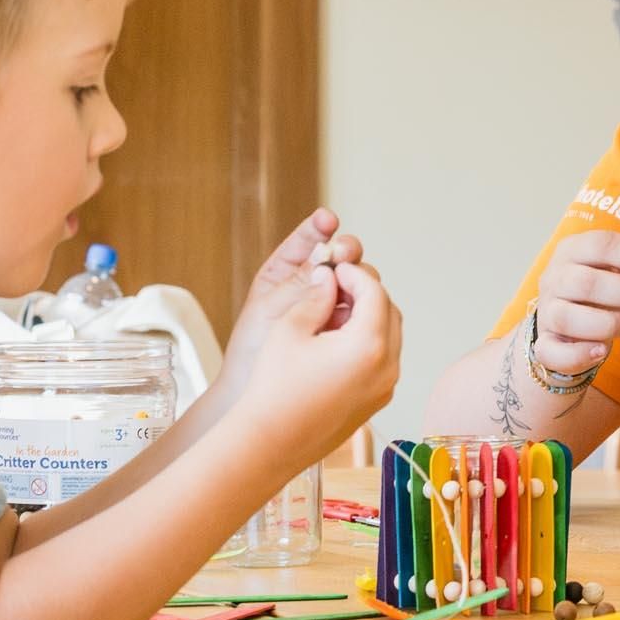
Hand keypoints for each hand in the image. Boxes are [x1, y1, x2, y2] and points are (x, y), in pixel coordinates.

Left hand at [222, 209, 365, 389]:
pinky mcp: (350, 331)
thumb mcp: (271, 310)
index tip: (327, 220)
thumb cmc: (253, 353)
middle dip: (346, 251)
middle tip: (344, 252)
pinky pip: (365, 312)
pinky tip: (363, 305)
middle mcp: (314, 285)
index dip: (320, 227)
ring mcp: (336, 307)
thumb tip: (329, 258)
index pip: (310, 240)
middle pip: (342, 257)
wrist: (261, 400)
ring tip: (352, 280)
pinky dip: (366, 306)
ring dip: (358, 278)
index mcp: (287, 272)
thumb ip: (299, 284)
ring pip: (359, 283)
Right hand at [234, 258, 402, 464]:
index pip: (375, 292)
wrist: (270, 442)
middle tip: (336, 286)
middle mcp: (386, 368)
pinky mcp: (376, 402)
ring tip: (334, 312)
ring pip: (390, 337)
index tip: (335, 268)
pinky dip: (368, 342)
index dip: (354, 274)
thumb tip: (329, 277)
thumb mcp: (291, 329)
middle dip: (366, 293)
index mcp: (368, 345)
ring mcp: (384, 388)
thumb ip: (316, 296)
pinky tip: (337, 340)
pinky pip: (383, 361)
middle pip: (390, 312)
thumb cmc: (274, 388)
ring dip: (369, 318)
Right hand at [528, 229, 619, 386]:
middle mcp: (554, 278)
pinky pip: (552, 351)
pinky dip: (579, 354)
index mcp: (573, 250)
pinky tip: (602, 352)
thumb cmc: (601, 295)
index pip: (604, 244)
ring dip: (608, 322)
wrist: (567, 328)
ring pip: (568, 317)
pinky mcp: (544, 345)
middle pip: (586, 281)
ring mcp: (546, 312)